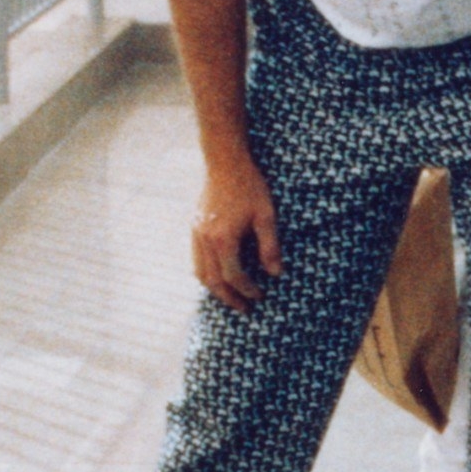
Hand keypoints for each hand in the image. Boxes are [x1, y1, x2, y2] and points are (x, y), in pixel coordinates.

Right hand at [192, 156, 282, 309]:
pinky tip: (221, 276)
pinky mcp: (194, 227)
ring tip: (232, 297)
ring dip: (215, 289)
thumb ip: (270, 247)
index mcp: (223, 239)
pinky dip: (207, 273)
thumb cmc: (249, 187)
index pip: (234, 276)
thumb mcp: (266, 216)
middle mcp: (204, 239)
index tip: (261, 295)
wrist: (225, 163)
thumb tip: (276, 274)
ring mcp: (196, 233)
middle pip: (212, 280)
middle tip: (245, 309)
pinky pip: (196, 259)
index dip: (247, 289)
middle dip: (229, 297)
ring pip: (200, 272)